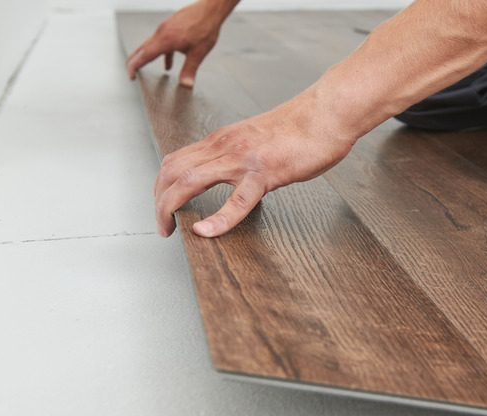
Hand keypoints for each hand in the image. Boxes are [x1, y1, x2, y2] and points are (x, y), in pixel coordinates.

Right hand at [125, 0, 237, 86]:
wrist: (210, 9)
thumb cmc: (206, 27)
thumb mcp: (199, 52)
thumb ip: (190, 69)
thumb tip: (186, 85)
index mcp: (165, 40)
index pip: (144, 55)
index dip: (134, 67)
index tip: (130, 77)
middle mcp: (161, 33)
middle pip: (141, 49)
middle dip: (134, 62)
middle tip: (130, 75)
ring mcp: (165, 28)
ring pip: (150, 45)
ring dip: (146, 57)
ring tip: (143, 69)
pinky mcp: (171, 26)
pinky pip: (161, 42)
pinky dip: (161, 53)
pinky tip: (168, 65)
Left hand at [153, 95, 355, 237]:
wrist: (327, 112)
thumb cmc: (301, 128)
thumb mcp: (257, 139)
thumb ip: (240, 155)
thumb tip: (234, 176)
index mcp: (223, 139)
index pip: (176, 160)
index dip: (161, 185)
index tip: (163, 206)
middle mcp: (225, 145)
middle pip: (172, 171)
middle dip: (158, 201)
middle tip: (162, 225)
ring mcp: (243, 158)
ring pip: (190, 181)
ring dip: (171, 208)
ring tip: (170, 229)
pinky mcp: (265, 172)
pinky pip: (236, 200)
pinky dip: (218, 220)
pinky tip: (207, 232)